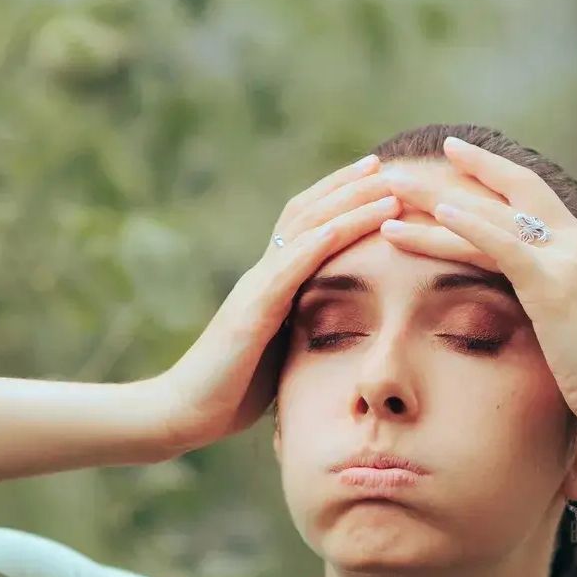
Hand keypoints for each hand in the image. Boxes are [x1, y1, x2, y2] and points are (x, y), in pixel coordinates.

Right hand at [153, 156, 400, 455]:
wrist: (185, 413)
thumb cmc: (232, 392)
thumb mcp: (280, 354)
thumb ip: (304, 331)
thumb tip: (345, 332)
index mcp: (271, 285)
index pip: (308, 226)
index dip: (343, 199)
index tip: (382, 180)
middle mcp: (262, 276)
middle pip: (308, 213)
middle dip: (351, 186)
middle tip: (390, 163)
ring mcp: (254, 290)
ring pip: (304, 230)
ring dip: (347, 204)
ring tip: (386, 184)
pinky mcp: (250, 313)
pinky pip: (288, 268)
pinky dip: (321, 242)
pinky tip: (349, 224)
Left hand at [379, 136, 576, 425]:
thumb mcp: (565, 326)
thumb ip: (540, 301)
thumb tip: (510, 303)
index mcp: (576, 250)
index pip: (526, 200)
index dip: (489, 176)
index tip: (450, 160)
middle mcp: (575, 243)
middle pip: (507, 194)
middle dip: (454, 176)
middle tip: (402, 171)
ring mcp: (567, 261)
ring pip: (492, 217)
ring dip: (438, 200)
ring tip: (393, 190)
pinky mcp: (554, 287)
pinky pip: (503, 248)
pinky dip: (469, 228)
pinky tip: (436, 217)